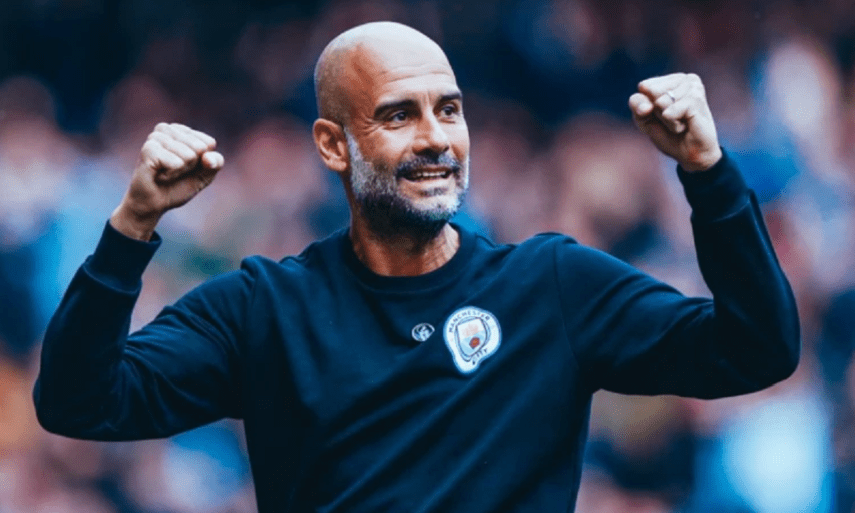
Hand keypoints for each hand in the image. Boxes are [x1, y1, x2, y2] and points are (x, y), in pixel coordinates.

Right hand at [110, 123, 223, 240]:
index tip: (187, 168)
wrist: (153, 203)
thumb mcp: (204, 176)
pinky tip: (159, 175)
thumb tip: (208, 157)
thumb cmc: (178, 186)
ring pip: (189, 155)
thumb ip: (215, 163)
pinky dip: (172, 174)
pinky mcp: (148, 148)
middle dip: (191, 167)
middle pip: (200, 148)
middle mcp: (168, 129)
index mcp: (182, 131)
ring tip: (166, 173)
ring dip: (180, 171)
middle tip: (174, 171)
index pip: (209, 143)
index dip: (203, 162)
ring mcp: (156, 137)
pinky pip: (176, 163)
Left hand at [628, 73, 721, 171]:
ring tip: (680, 123)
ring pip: (661, 101)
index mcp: (670, 80)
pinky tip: (685, 125)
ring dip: (667, 120)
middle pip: (651, 91)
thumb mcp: (645, 120)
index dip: (645, 107)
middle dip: (656, 112)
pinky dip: (673, 125)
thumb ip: (637, 106)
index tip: (661, 115)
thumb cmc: (669, 135)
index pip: (643, 86)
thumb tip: (647, 106)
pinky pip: (669, 112)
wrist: (691, 154)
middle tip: (672, 119)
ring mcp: (692, 87)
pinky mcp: (696, 99)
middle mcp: (683, 79)